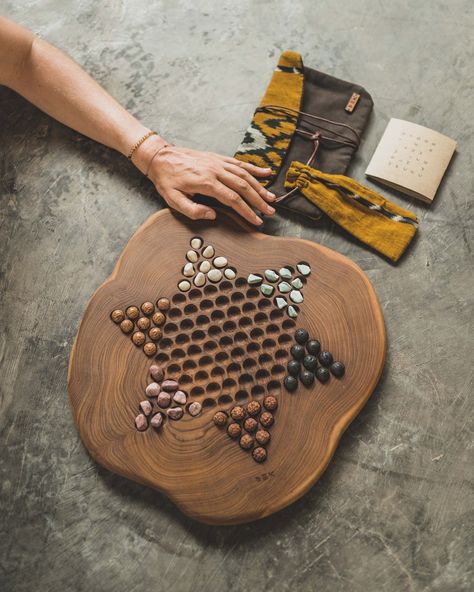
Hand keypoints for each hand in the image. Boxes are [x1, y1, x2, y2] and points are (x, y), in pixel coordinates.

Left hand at [133, 139, 275, 224]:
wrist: (160, 157)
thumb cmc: (166, 181)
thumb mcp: (173, 200)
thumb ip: (193, 210)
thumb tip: (212, 215)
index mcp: (206, 183)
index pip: (232, 199)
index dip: (246, 211)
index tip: (256, 220)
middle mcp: (215, 170)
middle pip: (243, 186)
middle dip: (258, 200)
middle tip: (270, 211)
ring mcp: (218, 162)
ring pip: (244, 174)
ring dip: (259, 186)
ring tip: (271, 197)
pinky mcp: (218, 158)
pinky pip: (239, 162)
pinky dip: (254, 168)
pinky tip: (266, 173)